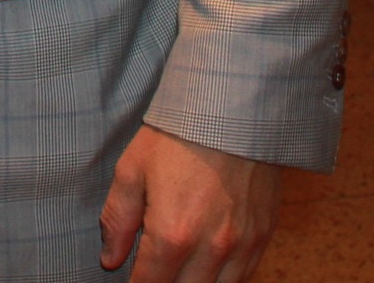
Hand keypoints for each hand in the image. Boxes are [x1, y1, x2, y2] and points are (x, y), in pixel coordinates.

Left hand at [99, 124, 280, 281]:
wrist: (233, 108)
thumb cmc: (178, 134)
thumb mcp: (132, 170)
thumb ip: (117, 220)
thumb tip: (110, 259)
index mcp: (172, 234)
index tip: (131, 280)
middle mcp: (210, 248)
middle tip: (154, 269)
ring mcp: (241, 245)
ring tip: (179, 269)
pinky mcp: (263, 235)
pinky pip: (243, 276)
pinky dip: (223, 278)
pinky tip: (208, 266)